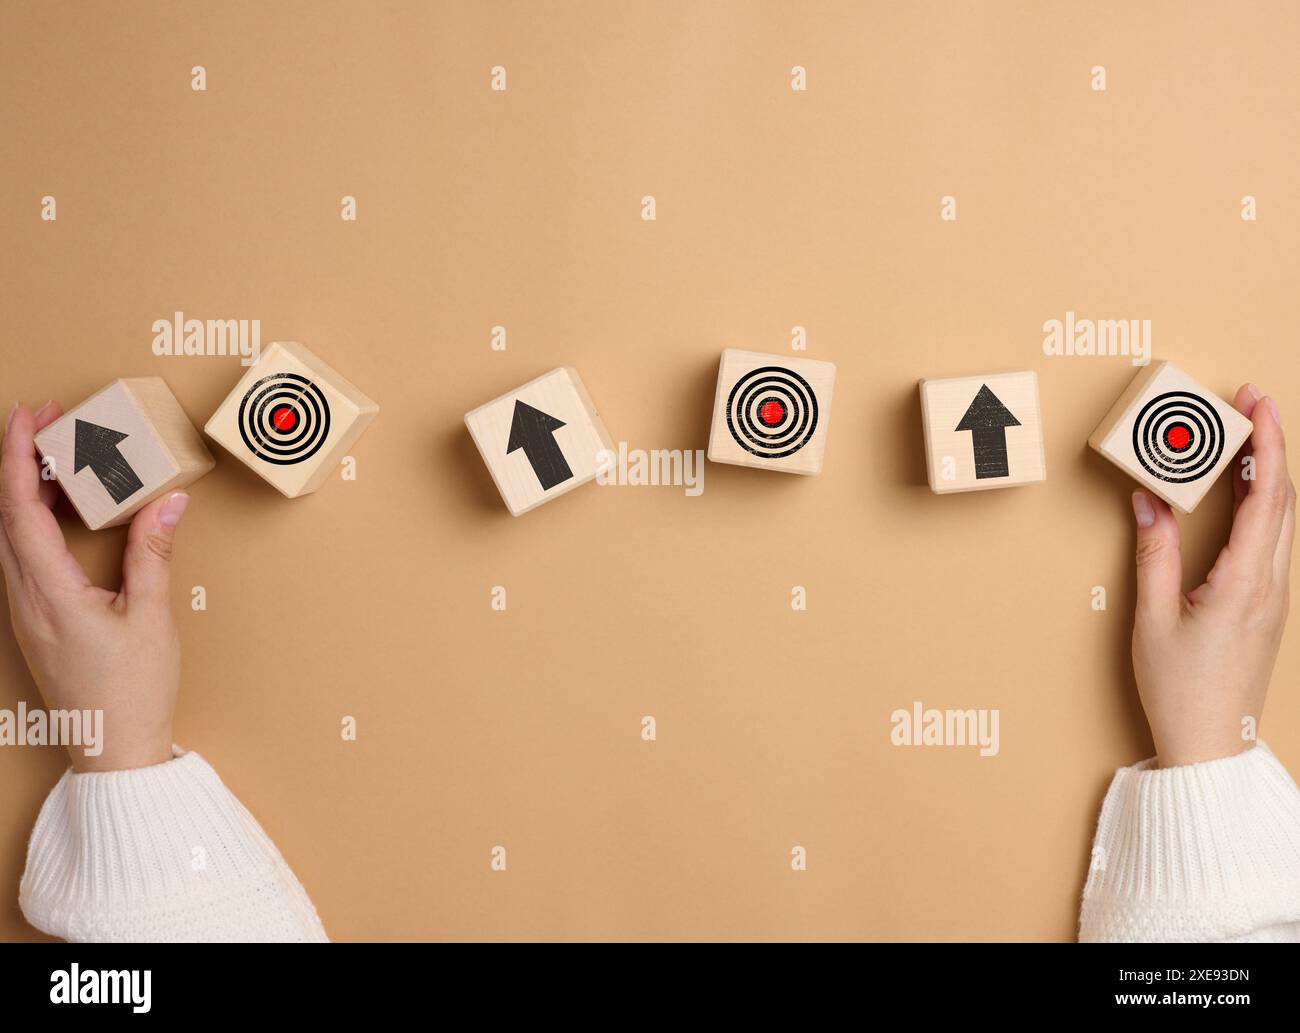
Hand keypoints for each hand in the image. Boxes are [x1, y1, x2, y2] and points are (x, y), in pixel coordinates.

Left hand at [0, 402, 189, 771]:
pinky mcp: (34, 621)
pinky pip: (22, 558)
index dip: (16, 457)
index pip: (18, 508)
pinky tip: (67, 516)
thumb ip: (153, 552)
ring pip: (10, 536)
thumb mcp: (151, 616)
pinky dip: (37, 523)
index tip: (28, 417)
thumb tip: (166, 500)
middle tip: (49, 425)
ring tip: (61, 461)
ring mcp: (23, 612)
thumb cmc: (132, 692)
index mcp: (46, 593)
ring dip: (27, 492)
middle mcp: (22, 599)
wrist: (114, 752)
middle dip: (19, 462)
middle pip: (5, 515)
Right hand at [1130, 385, 1293, 766]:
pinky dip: (1259, 503)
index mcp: (1246, 583)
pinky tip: (1239, 493)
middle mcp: (1271, 584)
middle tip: (1247, 405)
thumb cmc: (1181, 689)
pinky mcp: (1265, 604)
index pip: (1267, 497)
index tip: (1255, 403)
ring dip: (1265, 473)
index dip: (1266, 443)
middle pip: (1283, 499)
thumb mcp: (1155, 619)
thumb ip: (1154, 555)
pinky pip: (1270, 540)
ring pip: (1281, 518)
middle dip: (1269, 445)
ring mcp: (1274, 595)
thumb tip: (1148, 503)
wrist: (1210, 745)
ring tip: (1240, 438)